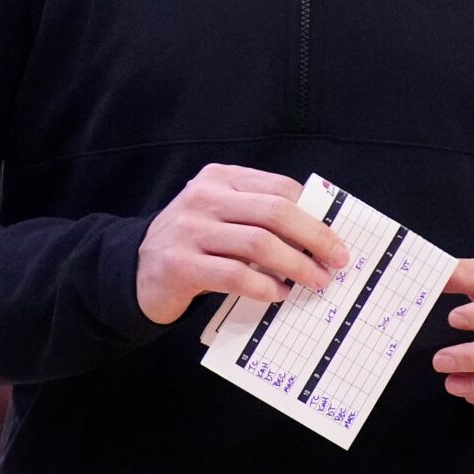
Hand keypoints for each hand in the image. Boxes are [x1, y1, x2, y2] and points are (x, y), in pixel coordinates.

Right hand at [136, 165, 347, 324]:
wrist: (136, 271)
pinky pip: (235, 276)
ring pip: (259, 244)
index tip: (337, 239)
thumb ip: (258, 217)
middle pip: (275, 212)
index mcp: (219, 179)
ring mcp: (188, 231)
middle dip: (315, 238)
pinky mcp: (179, 265)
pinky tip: (277, 294)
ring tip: (315, 282)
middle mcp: (203, 198)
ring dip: (296, 266)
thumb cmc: (193, 245)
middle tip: (338, 262)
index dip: (315, 214)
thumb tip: (319, 236)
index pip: (279, 188)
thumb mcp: (220, 216)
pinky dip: (264, 287)